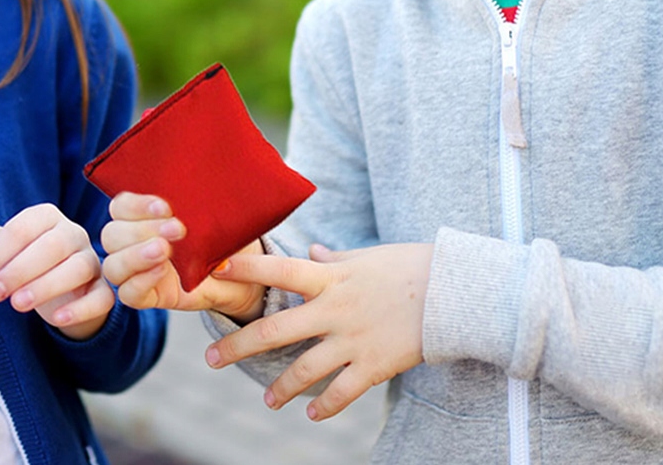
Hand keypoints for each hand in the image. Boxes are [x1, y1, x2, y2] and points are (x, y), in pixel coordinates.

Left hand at [0, 202, 114, 340]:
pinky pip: (101, 297)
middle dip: (19, 270)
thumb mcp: (1, 250)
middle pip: (52, 245)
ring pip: (78, 268)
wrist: (59, 292)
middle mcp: (73, 234)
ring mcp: (92, 261)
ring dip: (46, 286)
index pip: (23, 228)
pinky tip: (56, 319)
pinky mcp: (102, 290)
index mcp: (47, 217)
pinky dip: (80, 308)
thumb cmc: (25, 262)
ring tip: (17, 304)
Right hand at [101, 192, 265, 321]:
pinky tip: (162, 271)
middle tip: (178, 229)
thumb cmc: (223, 237)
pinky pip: (127, 294)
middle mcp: (133, 242)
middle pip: (111, 235)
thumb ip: (198, 203)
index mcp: (143, 216)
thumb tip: (197, 183)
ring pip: (113, 266)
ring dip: (136, 256)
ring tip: (165, 250)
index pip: (121, 206)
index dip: (137, 205)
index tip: (166, 206)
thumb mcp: (212, 214)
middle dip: (142, 230)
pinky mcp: (147, 297)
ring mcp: (137, 272)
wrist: (243, 273)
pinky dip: (140, 282)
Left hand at [205, 242, 433, 420]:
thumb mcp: (365, 257)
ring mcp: (352, 340)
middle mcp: (334, 309)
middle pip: (277, 329)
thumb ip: (334, 258)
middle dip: (240, 345)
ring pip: (304, 370)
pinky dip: (325, 407)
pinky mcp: (374, 365)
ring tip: (268, 400)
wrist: (452, 293)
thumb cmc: (407, 266)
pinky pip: (341, 393)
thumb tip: (314, 250)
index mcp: (331, 277)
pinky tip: (313, 413)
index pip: (280, 268)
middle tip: (211, 359)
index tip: (214, 269)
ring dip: (281, 388)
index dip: (247, 268)